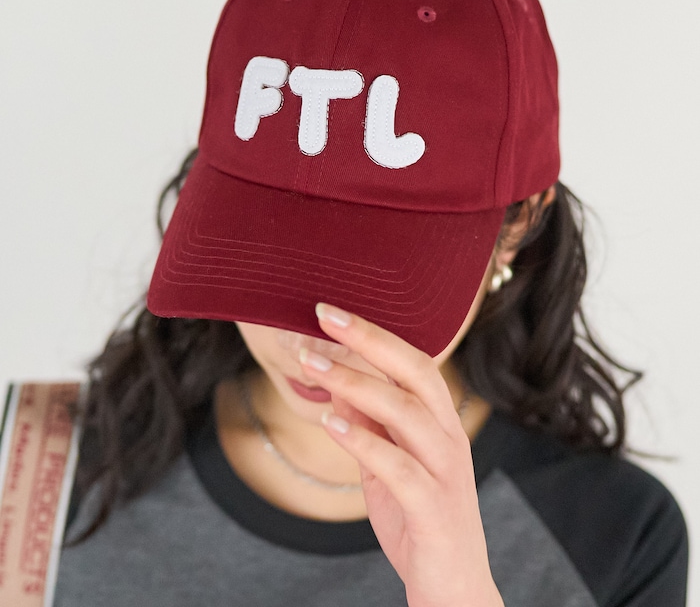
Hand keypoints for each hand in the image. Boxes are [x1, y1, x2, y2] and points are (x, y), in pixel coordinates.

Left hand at [299, 302, 503, 606]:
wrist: (453, 592)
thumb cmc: (416, 520)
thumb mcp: (384, 465)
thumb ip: (368, 424)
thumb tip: (336, 380)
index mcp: (440, 423)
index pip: (412, 362)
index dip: (373, 333)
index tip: (329, 312)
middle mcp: (450, 438)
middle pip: (416, 372)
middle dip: (369, 339)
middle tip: (323, 316)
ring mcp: (447, 473)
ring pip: (406, 412)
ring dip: (356, 384)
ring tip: (313, 366)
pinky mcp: (435, 510)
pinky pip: (401, 469)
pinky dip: (364, 442)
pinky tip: (332, 425)